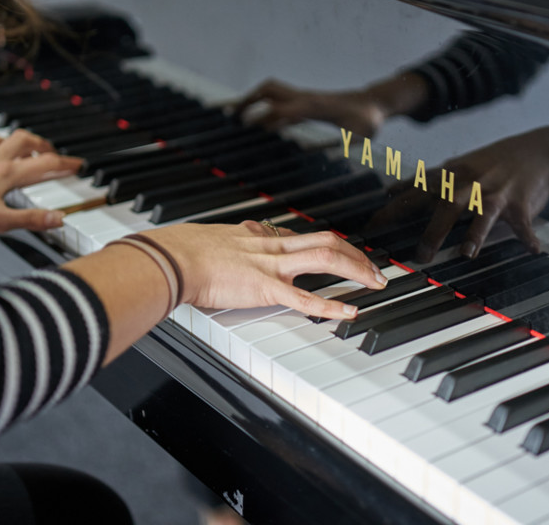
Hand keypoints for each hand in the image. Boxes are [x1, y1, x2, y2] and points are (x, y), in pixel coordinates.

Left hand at [0, 130, 81, 237]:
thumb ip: (31, 219)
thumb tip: (58, 219)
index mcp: (6, 174)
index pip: (45, 164)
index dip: (67, 165)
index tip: (79, 166)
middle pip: (26, 142)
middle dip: (45, 146)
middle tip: (55, 156)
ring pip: (4, 139)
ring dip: (20, 142)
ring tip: (29, 149)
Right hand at [140, 221, 388, 318]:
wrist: (172, 258)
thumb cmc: (182, 252)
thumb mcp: (211, 242)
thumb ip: (223, 247)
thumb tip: (215, 251)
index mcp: (259, 237)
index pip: (304, 237)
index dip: (331, 245)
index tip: (344, 253)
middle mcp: (271, 247)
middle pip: (326, 241)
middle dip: (355, 254)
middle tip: (375, 269)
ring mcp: (271, 266)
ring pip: (326, 259)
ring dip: (356, 270)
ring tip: (376, 283)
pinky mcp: (265, 289)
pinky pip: (305, 299)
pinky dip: (331, 306)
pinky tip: (351, 312)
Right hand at [235, 79, 389, 137]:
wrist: (375, 103)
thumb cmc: (369, 120)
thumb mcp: (361, 135)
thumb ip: (349, 143)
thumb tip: (338, 154)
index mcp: (315, 106)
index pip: (282, 107)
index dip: (263, 116)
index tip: (245, 125)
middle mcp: (306, 98)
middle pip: (269, 90)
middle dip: (248, 100)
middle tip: (230, 114)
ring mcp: (306, 98)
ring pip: (272, 91)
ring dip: (253, 100)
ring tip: (236, 116)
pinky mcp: (308, 102)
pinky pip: (282, 102)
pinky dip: (267, 108)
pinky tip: (260, 123)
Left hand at [373, 125, 548, 261]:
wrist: (537, 151)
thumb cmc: (492, 162)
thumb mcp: (456, 166)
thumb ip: (426, 181)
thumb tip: (392, 191)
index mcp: (451, 176)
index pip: (415, 192)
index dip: (393, 208)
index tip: (372, 226)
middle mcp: (470, 183)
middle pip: (447, 206)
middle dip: (433, 232)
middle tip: (420, 256)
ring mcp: (496, 192)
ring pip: (481, 213)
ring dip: (474, 234)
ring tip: (466, 253)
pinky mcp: (521, 202)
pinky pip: (523, 222)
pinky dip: (527, 236)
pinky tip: (531, 249)